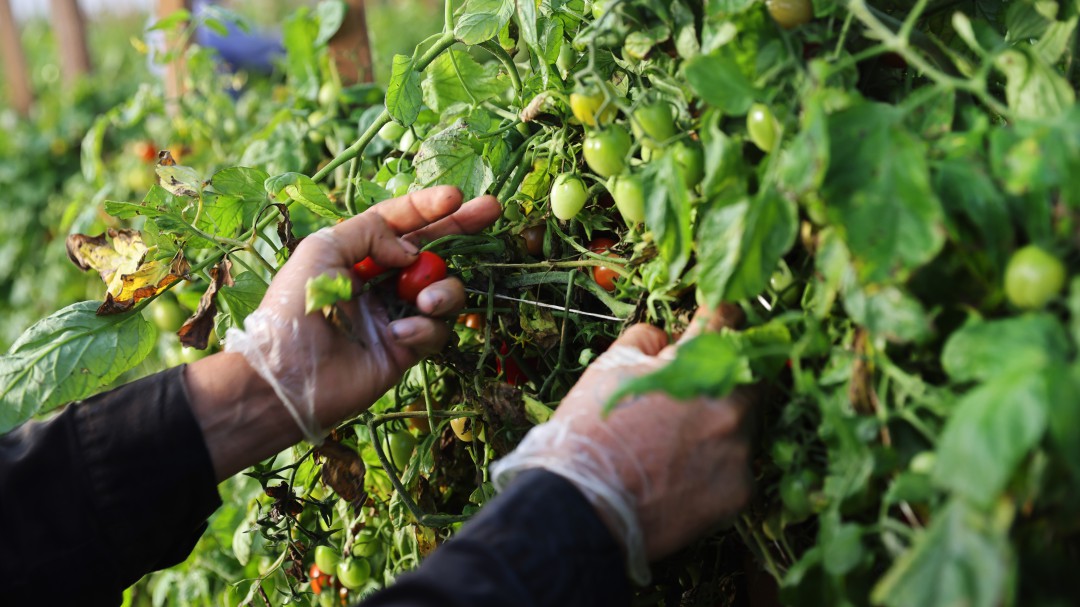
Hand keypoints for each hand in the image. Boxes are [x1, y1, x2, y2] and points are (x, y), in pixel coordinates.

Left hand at [188, 186, 500, 478]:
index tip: (457, 196)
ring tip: (426, 301)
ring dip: (444, 290)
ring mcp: (396, 314)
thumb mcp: (322, 250)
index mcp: (356, 254)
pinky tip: (401, 333)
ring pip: (444, 290)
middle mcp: (380, 281)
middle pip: (432, 249)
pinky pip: (435, 330)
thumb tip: (412, 251)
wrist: (286, 378)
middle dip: (461, 228)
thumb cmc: (293, 309)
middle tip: (491, 208)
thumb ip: (371, 232)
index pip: (399, 223)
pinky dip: (425, 328)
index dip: (427, 207)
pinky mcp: (406, 349)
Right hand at [491, 307, 751, 582]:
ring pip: (747, 421)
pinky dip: (717, 464)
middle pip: (750, 372)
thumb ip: (644, 341)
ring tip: (678, 438)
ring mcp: (740, 449)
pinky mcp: (741, 490)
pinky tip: (683, 473)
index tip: (719, 318)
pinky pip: (739, 466)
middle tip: (697, 385)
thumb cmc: (590, 434)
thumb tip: (665, 339)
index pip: (728, 320)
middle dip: (727, 373)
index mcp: (697, 364)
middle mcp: (729, 402)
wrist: (583, 506)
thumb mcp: (608, 368)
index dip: (722, 316)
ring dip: (722, 420)